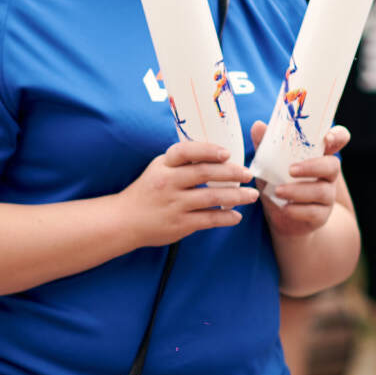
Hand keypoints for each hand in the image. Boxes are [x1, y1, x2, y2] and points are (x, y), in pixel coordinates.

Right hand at [117, 141, 258, 247]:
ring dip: (236, 196)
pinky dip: (226, 218)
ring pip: (211, 197)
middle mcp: (167, 182)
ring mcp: (173, 204)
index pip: (186, 152)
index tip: (227, 153)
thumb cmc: (148, 191)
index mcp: (163, 165)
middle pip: (204, 173)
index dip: (208, 150)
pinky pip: (209, 219)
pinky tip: (236, 216)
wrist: (124, 220)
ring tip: (251, 196)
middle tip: (248, 174)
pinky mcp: (179, 224)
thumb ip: (182, 162)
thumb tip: (219, 155)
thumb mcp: (159, 169)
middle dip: (231, 173)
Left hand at [252, 120, 347, 237]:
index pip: (338, 140)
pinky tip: (285, 208)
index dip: (338, 136)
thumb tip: (258, 126)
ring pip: (322, 191)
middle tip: (291, 170)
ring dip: (298, 191)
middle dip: (313, 167)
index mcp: (319, 155)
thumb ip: (266, 145)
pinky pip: (314, 212)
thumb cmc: (278, 182)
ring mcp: (327, 195)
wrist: (281, 217)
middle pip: (333, 165)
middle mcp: (327, 174)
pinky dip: (297, 210)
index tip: (327, 138)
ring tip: (278, 191)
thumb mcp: (269, 163)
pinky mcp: (321, 215)